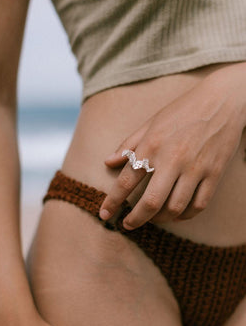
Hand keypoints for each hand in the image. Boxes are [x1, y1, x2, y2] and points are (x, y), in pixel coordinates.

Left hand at [99, 63, 245, 229]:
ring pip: (175, 207)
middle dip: (136, 219)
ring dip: (160, 219)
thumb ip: (128, 144)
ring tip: (152, 218)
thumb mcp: (151, 123)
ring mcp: (195, 168)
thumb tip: (107, 162)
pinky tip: (176, 214)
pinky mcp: (214, 173)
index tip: (104, 215)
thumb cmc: (182, 110)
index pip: (126, 180)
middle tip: (128, 225)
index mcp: (152, 145)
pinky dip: (185, 215)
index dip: (112, 202)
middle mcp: (172, 159)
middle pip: (151, 202)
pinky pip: (199, 204)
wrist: (222, 100)